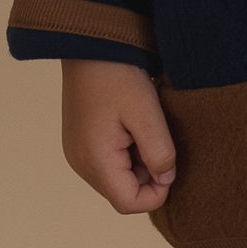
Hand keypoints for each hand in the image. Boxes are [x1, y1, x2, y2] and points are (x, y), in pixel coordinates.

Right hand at [60, 58, 176, 212]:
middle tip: (158, 142)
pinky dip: (126, 155)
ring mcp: (77, 153)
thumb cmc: (117, 75)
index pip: (129, 204)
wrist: (89, 43)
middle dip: (147, 178)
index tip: (169, 163)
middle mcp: (80, 164)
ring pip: (116, 180)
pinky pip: (108, 164)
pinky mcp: (80, 143)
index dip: (156, 192)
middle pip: (122, 194)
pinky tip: (132, 128)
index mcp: (95, 161)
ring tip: (144, 132)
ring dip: (138, 166)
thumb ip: (160, 152)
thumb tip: (166, 178)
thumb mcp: (147, 114)